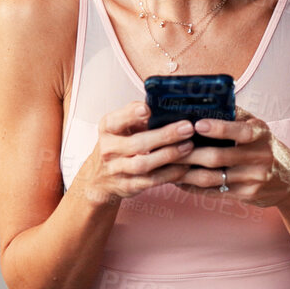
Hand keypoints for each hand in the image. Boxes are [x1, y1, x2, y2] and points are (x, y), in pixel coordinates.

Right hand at [79, 102, 195, 204]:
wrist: (101, 177)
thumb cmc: (119, 143)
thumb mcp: (121, 125)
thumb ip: (136, 114)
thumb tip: (162, 103)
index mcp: (108, 128)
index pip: (116, 120)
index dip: (131, 115)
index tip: (148, 109)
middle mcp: (109, 149)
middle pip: (137, 143)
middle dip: (164, 135)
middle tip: (187, 128)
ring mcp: (117, 170)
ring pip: (143, 164)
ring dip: (169, 155)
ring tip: (189, 146)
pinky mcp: (128, 185)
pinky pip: (151, 181)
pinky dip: (170, 173)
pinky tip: (185, 166)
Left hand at [172, 108, 289, 208]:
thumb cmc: (265, 147)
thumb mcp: (257, 128)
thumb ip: (235, 115)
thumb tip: (206, 99)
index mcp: (261, 134)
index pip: (241, 131)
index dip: (219, 128)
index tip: (197, 124)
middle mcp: (260, 156)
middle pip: (218, 157)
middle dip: (190, 154)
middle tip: (168, 148)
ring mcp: (254, 178)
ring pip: (213, 178)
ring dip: (187, 173)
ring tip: (169, 166)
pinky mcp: (247, 195)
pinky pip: (215, 192)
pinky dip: (194, 187)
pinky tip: (181, 181)